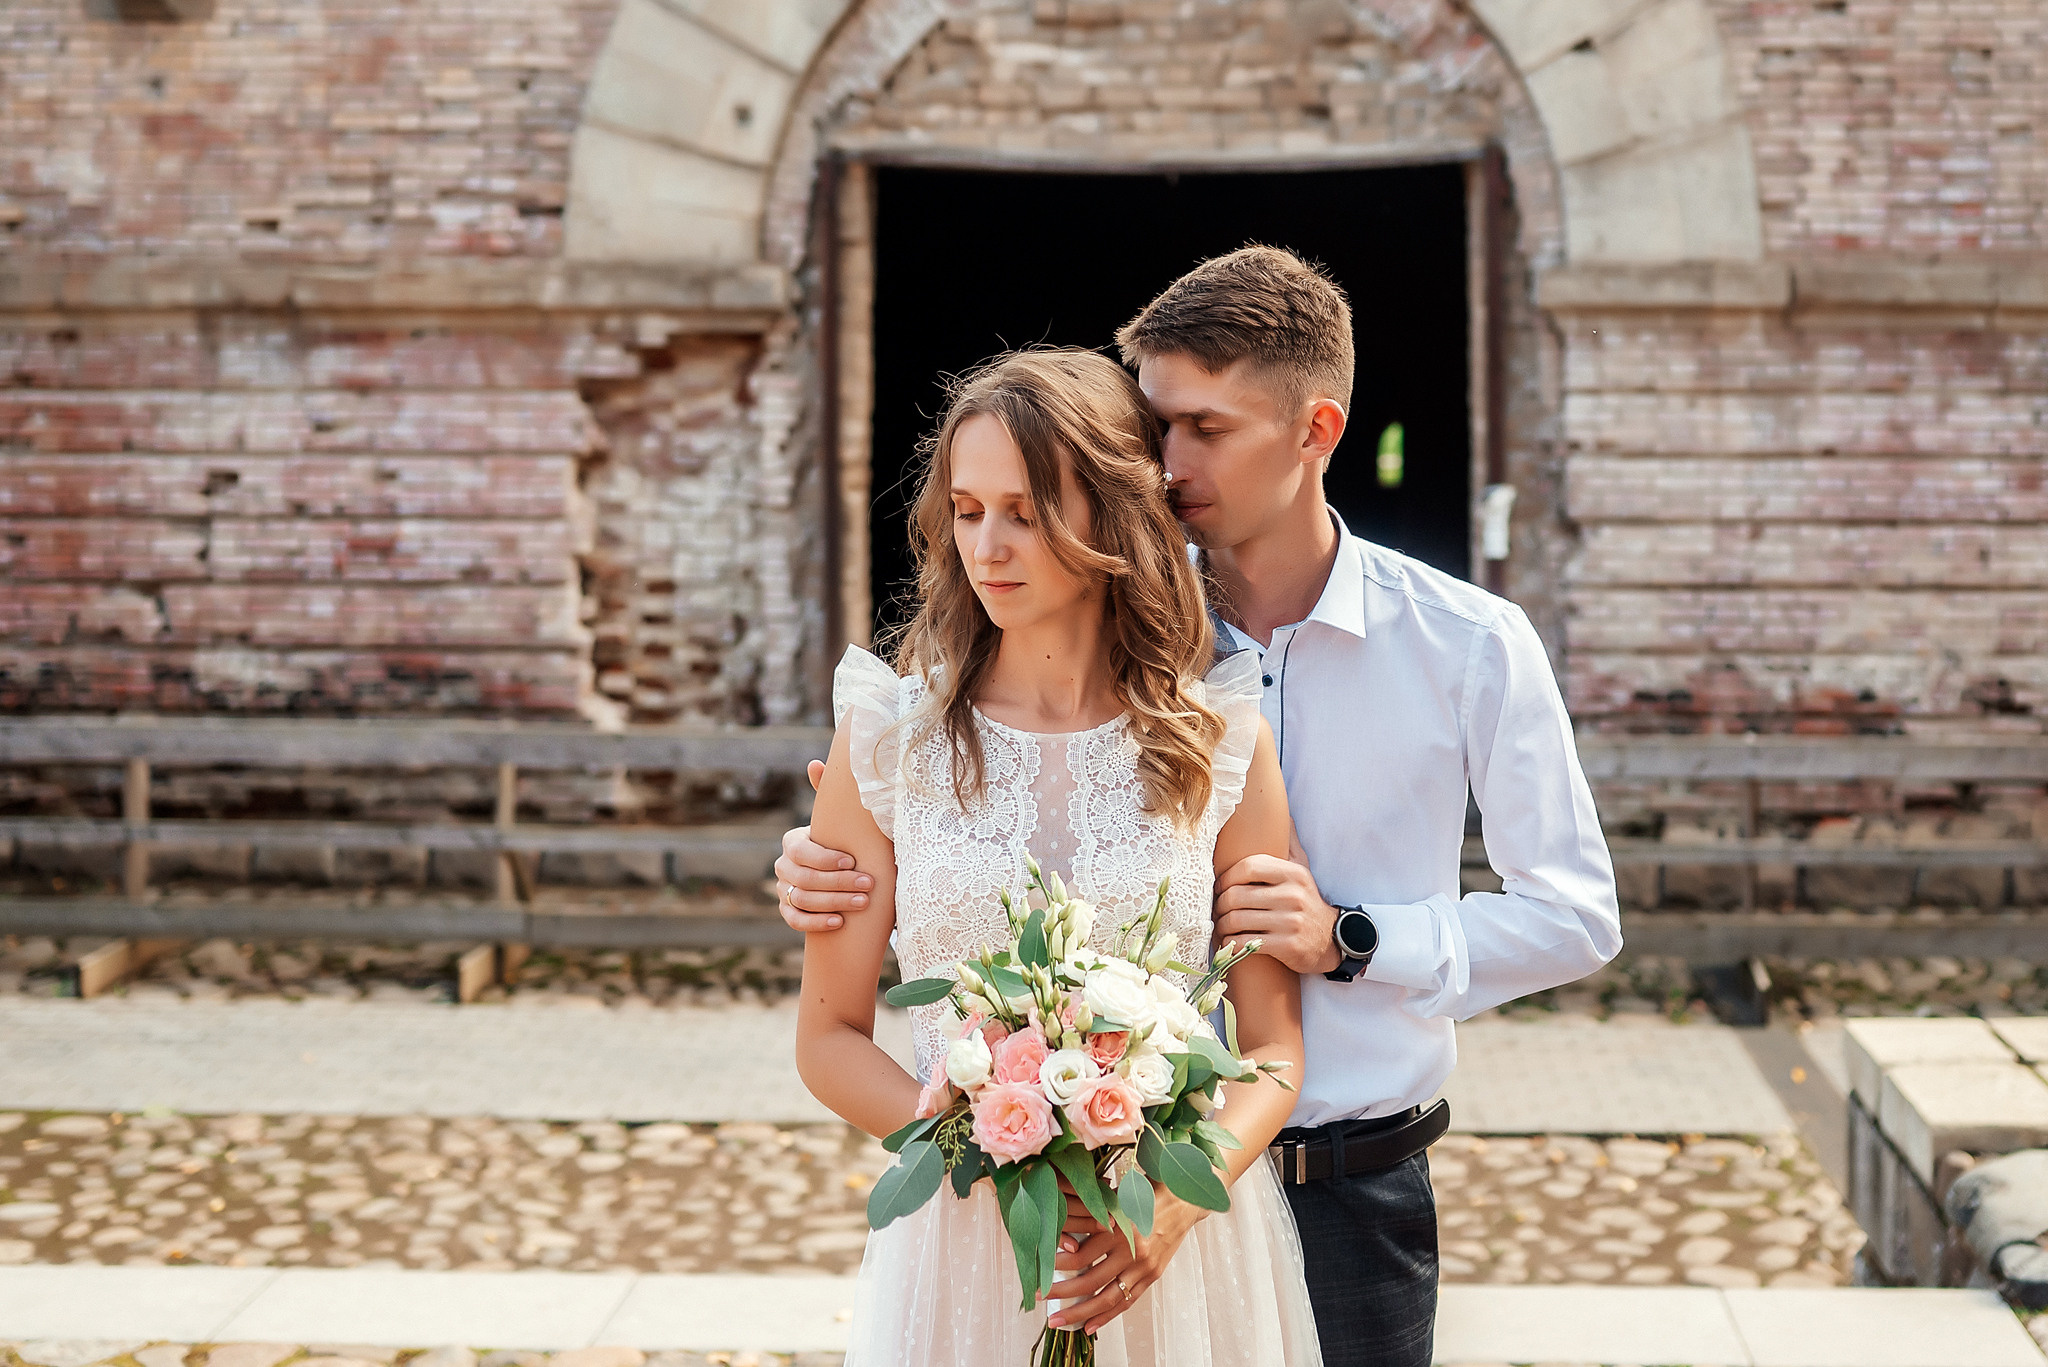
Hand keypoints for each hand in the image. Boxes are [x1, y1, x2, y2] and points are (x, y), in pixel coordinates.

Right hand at [774, 810, 871, 931]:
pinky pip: (795, 920)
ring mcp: (782, 889)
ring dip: (835, 902)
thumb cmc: (843, 845)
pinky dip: (816, 922)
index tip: (852, 862)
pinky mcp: (787, 909)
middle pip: (805, 878)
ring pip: (802, 899)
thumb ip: (848, 832)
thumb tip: (876, 827)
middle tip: (868, 884)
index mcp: (792, 842)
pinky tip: (840, 922)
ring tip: (863, 902)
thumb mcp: (841, 834)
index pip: (800, 851)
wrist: (834, 867)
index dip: (825, 859)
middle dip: (839, 882)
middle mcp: (784, 865)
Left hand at [1047, 1185, 1201, 1331]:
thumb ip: (1094, 1215)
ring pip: (1106, 1297)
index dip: (1058, 1266)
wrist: (1183, 1201)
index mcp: (1118, 1227)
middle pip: (1089, 1280)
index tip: (1041, 1271)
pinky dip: (1107, 1317)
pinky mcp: (1152, 1276)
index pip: (1080, 1255)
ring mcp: (1143, 1267)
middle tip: (1040, 1298)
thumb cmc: (1145, 1194)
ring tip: (1058, 1320)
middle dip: (1061, 1293)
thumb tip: (1062, 1232)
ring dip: (1080, 1312)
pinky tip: (1089, 1326)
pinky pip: (1126, 1302)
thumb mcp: (1117, 1199)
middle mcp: (1131, 1250)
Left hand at [1213, 831, 1338, 975]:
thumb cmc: (1305, 901)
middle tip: (1217, 910)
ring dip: (1223, 925)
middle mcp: (1293, 895)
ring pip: (1238, 920)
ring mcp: (1291, 922)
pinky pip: (1246, 943)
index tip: (1220, 886)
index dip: (1226, 877)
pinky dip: (1231, 943)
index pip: (1248, 866)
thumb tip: (1283, 813)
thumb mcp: (1302, 870)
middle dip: (1220, 905)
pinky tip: (1231, 942)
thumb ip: (1289, 843)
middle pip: (1237, 896)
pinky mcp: (1287, 946)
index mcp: (1293, 874)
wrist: (1330, 940)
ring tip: (1221, 926)